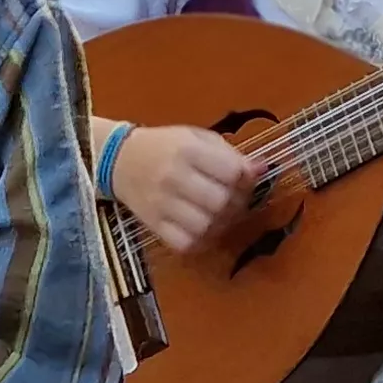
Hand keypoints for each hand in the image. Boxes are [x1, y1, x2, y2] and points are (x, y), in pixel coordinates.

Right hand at [111, 125, 260, 256]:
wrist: (119, 159)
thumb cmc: (164, 146)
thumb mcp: (197, 138)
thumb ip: (230, 154)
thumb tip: (263, 169)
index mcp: (188, 149)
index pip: (232, 172)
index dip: (247, 179)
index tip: (244, 179)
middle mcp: (174, 176)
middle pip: (221, 202)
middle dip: (237, 204)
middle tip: (235, 200)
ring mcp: (162, 203)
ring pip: (205, 226)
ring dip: (221, 225)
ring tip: (220, 215)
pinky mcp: (153, 224)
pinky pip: (185, 243)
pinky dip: (201, 241)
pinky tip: (203, 229)